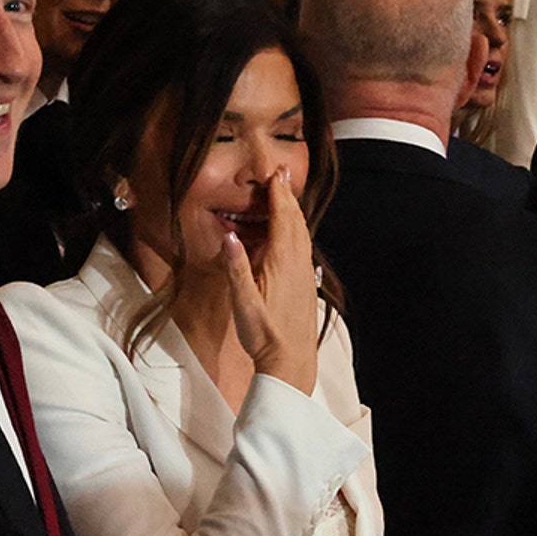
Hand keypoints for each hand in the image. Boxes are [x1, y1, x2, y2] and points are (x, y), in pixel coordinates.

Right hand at [224, 167, 318, 394]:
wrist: (291, 362)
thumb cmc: (264, 334)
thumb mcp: (243, 301)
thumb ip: (236, 267)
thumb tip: (229, 236)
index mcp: (281, 262)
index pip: (282, 218)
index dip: (278, 194)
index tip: (274, 173)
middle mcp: (298, 263)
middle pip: (295, 221)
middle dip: (287, 196)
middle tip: (281, 174)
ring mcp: (305, 274)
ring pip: (303, 234)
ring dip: (294, 212)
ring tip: (286, 197)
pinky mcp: (306, 284)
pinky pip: (304, 248)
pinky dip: (297, 231)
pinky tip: (293, 235)